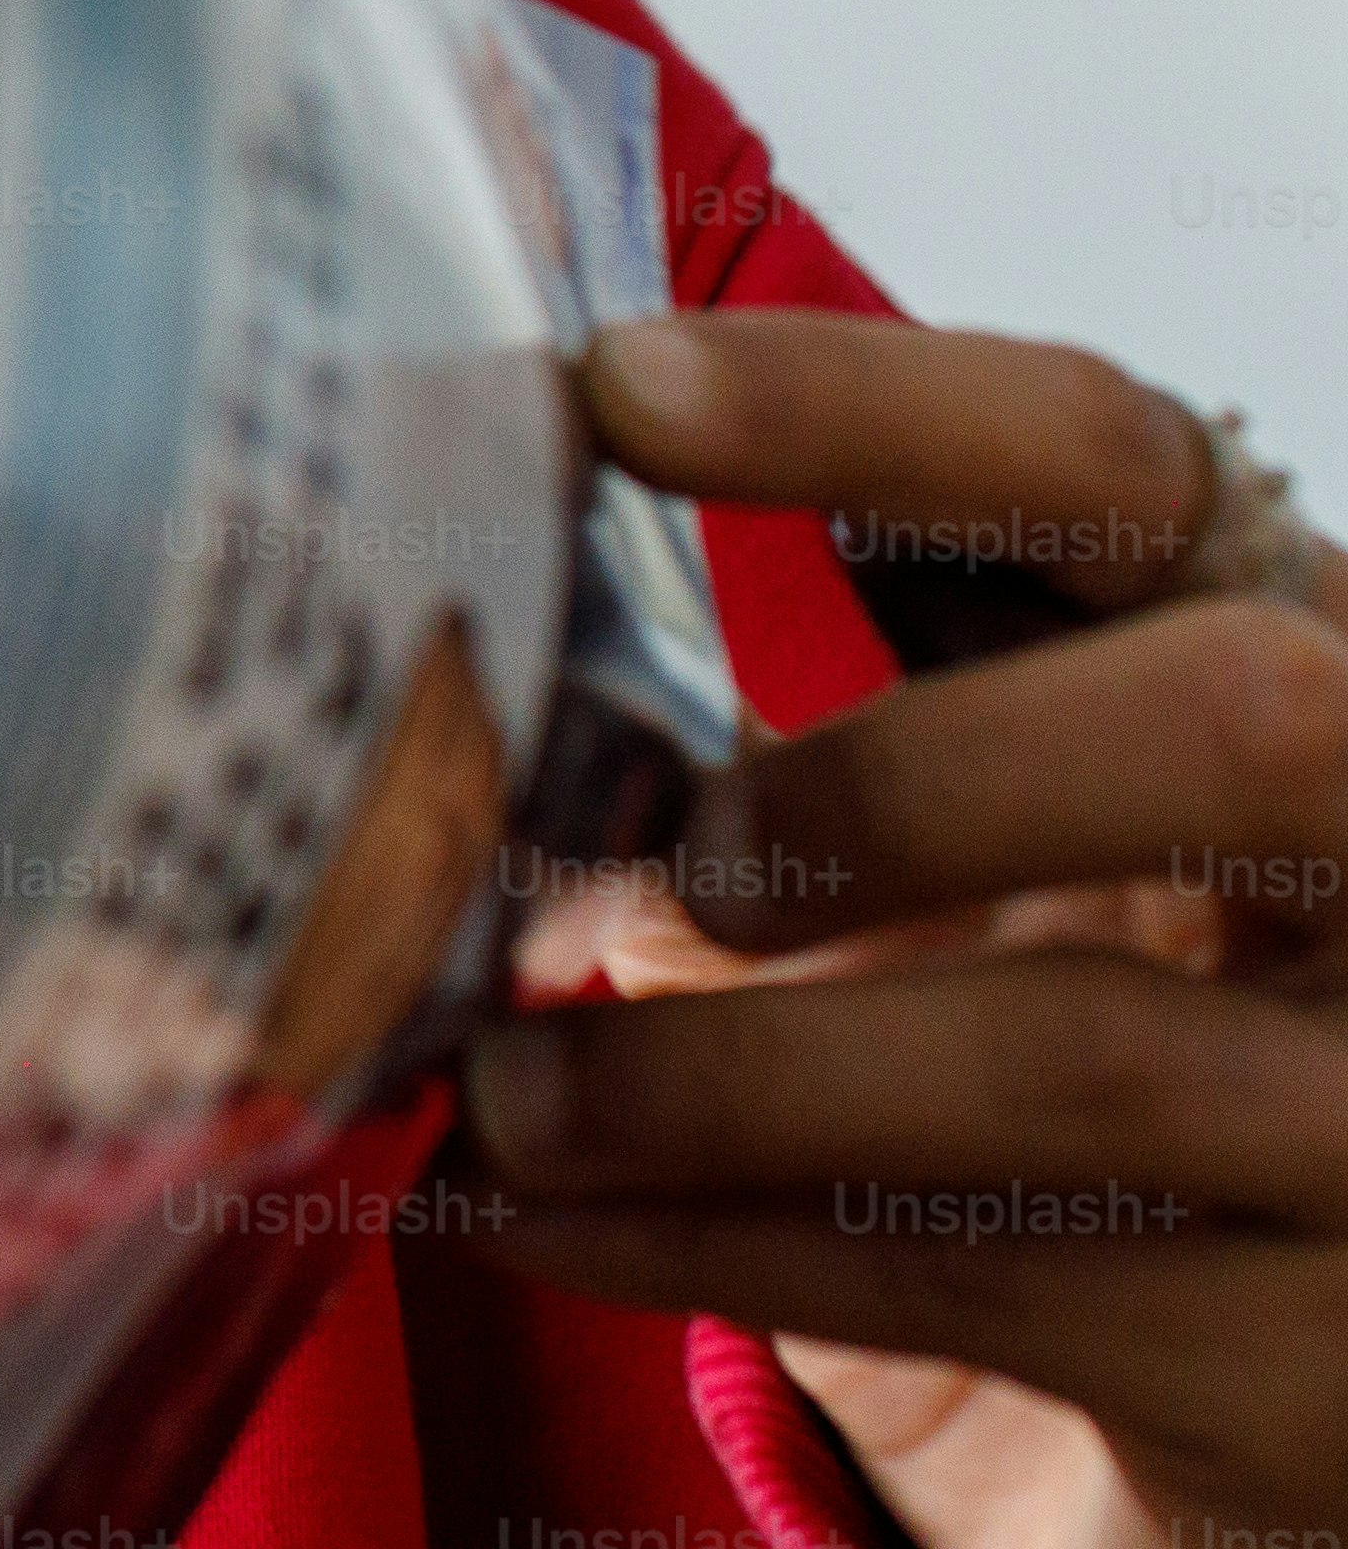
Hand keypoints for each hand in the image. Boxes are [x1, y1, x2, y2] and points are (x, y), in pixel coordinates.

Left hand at [456, 309, 1347, 1548]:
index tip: (616, 390)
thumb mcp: (981, 815)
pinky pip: (1007, 1280)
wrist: (1224, 1345)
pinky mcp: (1333, 1357)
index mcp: (1294, 649)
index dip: (878, 412)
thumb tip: (483, 560)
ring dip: (723, 1076)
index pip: (1122, 462)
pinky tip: (523, 1221)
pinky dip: (717, 1245)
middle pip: (1236, 721)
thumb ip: (820, 679)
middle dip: (905, 778)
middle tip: (670, 860)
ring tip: (493, 1090)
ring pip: (1089, 1055)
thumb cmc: (1055, 1006)